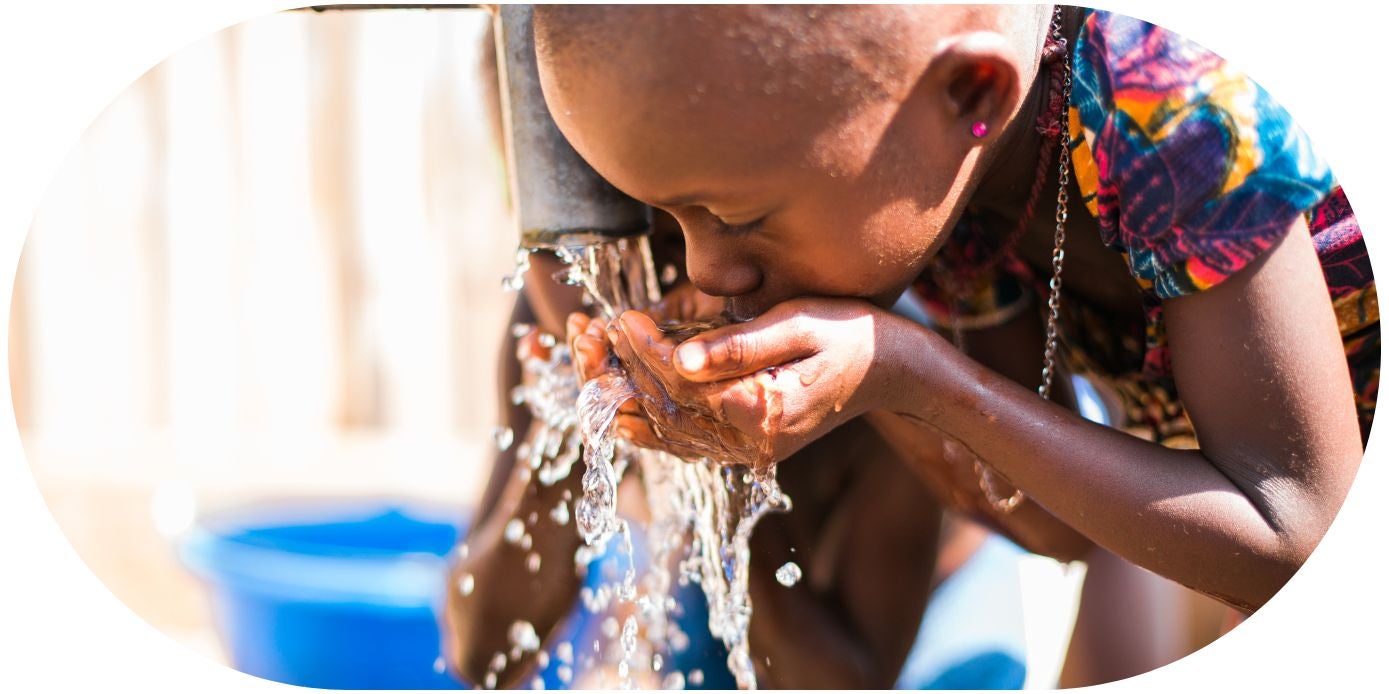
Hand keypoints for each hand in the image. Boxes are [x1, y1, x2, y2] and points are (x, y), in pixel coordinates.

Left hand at [607, 297, 916, 464]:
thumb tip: (679, 360)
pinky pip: (684, 443)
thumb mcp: (798, 323)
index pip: (681, 383)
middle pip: (663, 411)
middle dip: (618, 371)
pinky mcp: (747, 448)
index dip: (643, 349)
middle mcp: (751, 443)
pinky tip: (620, 400)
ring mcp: (748, 452)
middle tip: (586, 332)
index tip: (621, 315)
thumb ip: (738, 346)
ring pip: (666, 433)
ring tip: (589, 358)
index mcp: (762, 410)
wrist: (892, 370)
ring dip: (622, 397)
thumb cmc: (850, 333)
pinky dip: (647, 421)